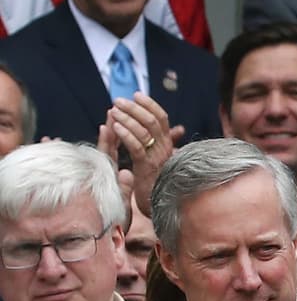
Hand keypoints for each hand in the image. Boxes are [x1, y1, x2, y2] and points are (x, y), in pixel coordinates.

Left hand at [104, 94, 182, 216]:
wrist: (158, 205)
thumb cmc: (160, 182)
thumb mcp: (164, 159)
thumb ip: (170, 142)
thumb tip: (179, 129)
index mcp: (167, 144)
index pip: (162, 118)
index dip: (150, 104)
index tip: (136, 95)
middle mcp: (165, 148)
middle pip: (153, 121)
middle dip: (135, 108)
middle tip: (118, 100)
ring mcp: (157, 158)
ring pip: (144, 132)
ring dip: (128, 119)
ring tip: (113, 111)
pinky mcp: (146, 168)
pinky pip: (137, 147)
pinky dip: (126, 135)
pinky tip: (115, 128)